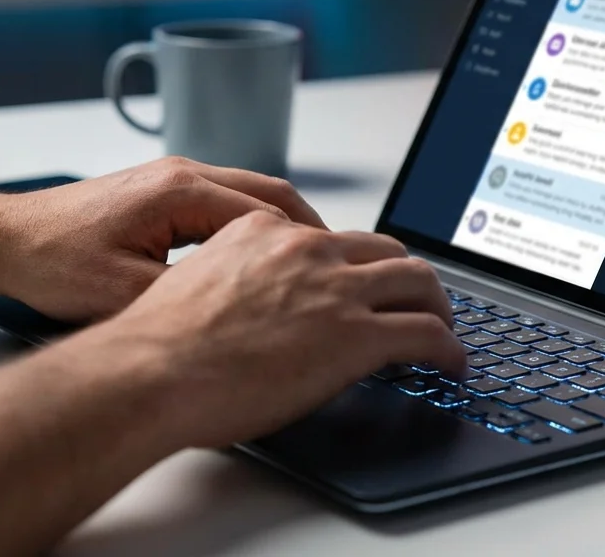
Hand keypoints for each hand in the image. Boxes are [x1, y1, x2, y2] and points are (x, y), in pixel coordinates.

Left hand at [0, 157, 324, 321]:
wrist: (3, 241)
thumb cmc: (51, 262)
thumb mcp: (124, 294)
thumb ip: (190, 298)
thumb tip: (244, 312)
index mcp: (181, 190)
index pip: (270, 211)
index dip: (307, 247)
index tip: (333, 275)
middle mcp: (184, 172)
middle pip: (271, 194)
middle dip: (310, 232)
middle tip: (336, 270)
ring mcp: (173, 177)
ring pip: (251, 195)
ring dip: (283, 228)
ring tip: (307, 268)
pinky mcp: (162, 190)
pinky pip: (226, 202)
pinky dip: (253, 227)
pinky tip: (260, 259)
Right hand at [103, 210, 465, 448]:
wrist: (152, 372)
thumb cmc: (157, 345)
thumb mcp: (198, 285)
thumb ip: (236, 282)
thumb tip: (252, 309)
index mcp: (265, 232)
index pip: (332, 238)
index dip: (356, 264)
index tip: (362, 282)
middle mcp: (307, 250)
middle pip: (385, 250)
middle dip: (407, 276)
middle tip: (417, 300)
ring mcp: (337, 290)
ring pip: (418, 281)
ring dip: (438, 306)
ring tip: (444, 329)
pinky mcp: (357, 336)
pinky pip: (427, 334)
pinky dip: (450, 348)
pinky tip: (452, 364)